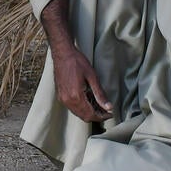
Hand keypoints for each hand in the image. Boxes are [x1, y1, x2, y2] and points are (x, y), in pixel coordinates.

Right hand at [39, 0, 111, 122]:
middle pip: (84, 116)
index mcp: (76, 96)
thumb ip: (100, 94)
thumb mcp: (92, 77)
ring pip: (78, 113)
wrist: (62, 53)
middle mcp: (68, 100)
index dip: (102, 116)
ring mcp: (63, 99)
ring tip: (99, 107)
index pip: (90, 114)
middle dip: (96, 116)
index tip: (110, 113)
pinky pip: (72, 108)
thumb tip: (108, 107)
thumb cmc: (77, 62)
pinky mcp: (61, 96)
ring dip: (89, 113)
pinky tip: (89, 102)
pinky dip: (82, 109)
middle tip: (106, 111)